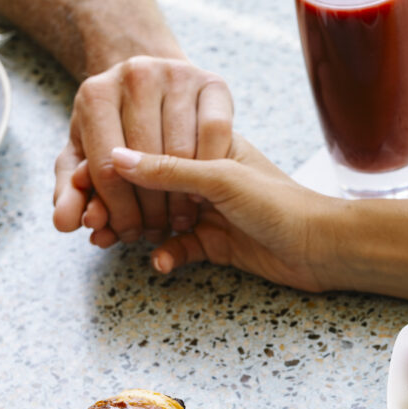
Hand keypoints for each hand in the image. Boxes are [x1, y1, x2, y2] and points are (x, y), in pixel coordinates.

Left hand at [52, 56, 232, 245]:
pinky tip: (201, 189)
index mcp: (95, 94)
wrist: (152, 84)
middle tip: (155, 231)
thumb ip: (72, 191)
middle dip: (150, 209)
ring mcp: (176, 74)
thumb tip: (65, 223)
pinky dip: (210, 167)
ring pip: (182, 151)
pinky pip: (216, 132)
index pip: (106, 169)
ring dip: (182, 196)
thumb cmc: (116, 127)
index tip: (128, 234)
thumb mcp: (86, 155)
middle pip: (146, 161)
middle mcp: (135, 76)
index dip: (118, 212)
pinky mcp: (212, 82)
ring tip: (178, 219)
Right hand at [108, 136, 339, 291]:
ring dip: (133, 228)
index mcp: (208, 146)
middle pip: (148, 186)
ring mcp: (210, 211)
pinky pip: (179, 249)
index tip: (83, 178)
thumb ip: (168, 168)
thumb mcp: (220, 177)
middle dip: (116, 201)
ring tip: (106, 239)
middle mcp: (205, 176)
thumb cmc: (281, 202)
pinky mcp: (216, 244)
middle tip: (89, 217)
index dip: (115, 164)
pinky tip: (159, 262)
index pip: (150, 149)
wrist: (324, 247)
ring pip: (158, 218)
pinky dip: (166, 255)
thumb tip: (116, 157)